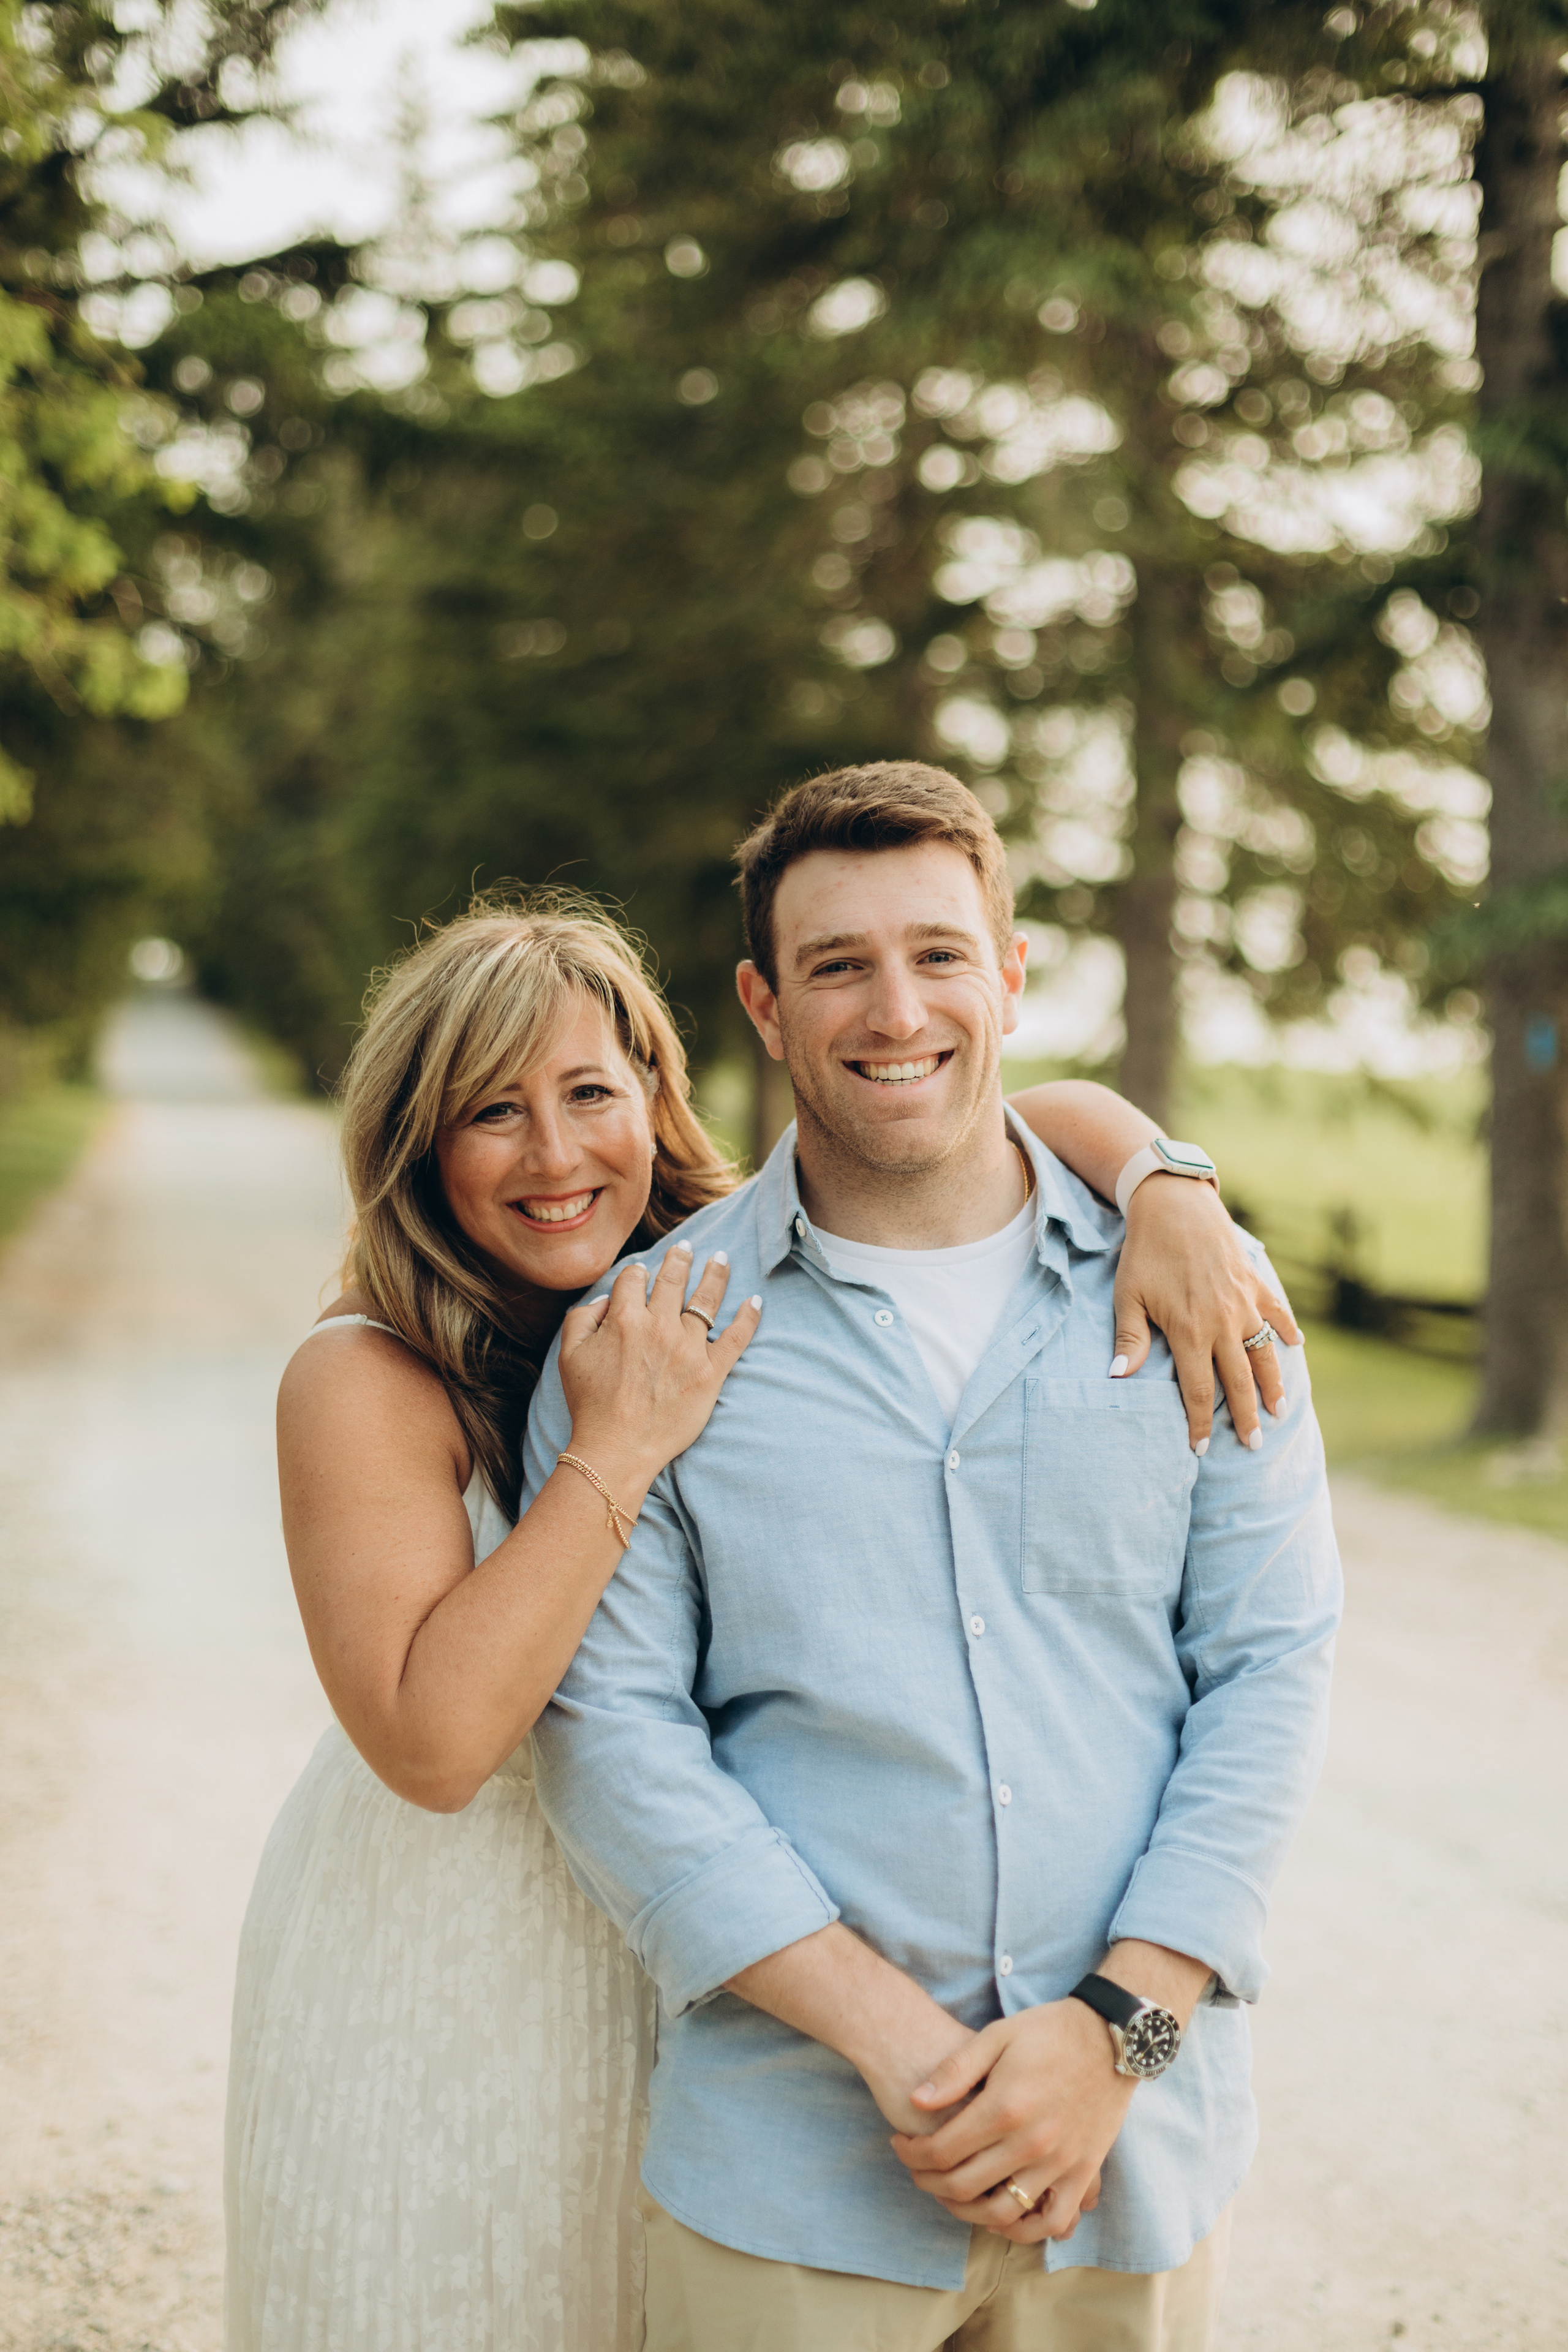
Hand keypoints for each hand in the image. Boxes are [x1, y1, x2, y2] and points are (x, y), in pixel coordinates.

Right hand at [559, 1241, 759, 1487]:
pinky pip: (736, 1338)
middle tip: (688, 1247)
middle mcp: (659, 1326)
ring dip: (716, 1275)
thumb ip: (582, 1317)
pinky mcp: (711, 1373)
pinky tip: (756, 1301)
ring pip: (707, 1300)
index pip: (634, 1279)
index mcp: (624, 1319)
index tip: (641, 1273)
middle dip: (681, 1259)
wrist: (617, 1448)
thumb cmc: (590, 1404)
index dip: (637, 1273)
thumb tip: (607, 1298)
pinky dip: (748, 1317)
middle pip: (673, 1280)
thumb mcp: (569, 1354)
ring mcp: (689, 1349)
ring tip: (722, 1259)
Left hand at [889, 1998, 1131, 2244]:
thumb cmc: (1048, 2031)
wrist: (1110, 2036)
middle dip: (928, 2182)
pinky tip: (1001, 2216)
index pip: (941, 2150)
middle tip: (917, 2169)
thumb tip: (916, 2101)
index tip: (900, 2144)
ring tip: (952, 2193)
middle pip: (963, 2186)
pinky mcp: (1084, 2172)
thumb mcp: (996, 2036)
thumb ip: (955, 2071)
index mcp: (1004, 2107)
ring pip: (1001, 2213)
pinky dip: (1024, 2229)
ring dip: (966, 2212)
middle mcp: (1030, 2142)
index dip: (912, 2153)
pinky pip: (1053, 2221)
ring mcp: (1060, 2162)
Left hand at [1112, 1176, 1300, 1452]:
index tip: (1201, 1448)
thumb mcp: (1128, 1296)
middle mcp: (1222, 1323)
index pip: (1199, 1391)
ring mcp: (1244, 1304)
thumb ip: (1130, 1339)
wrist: (1174, 1205)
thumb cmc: (1145, 1253)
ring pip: (1264, 1354)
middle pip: (1239, 1382)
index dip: (1200, 1423)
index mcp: (1189, 1332)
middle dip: (1247, 1418)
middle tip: (1253, 1445)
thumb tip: (1119, 1377)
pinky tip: (1296, 1347)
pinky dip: (1288, 1331)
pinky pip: (1277, 1314)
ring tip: (1279, 1410)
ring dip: (1273, 1385)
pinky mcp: (1255, 1283)